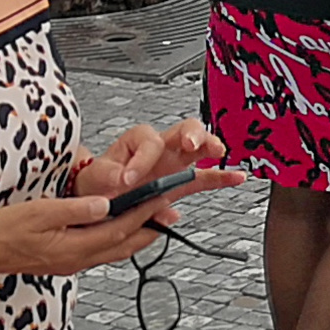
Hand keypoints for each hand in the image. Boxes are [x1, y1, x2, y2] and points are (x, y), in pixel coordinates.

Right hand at [0, 192, 179, 276]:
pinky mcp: (65, 261)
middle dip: (152, 226)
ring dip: (137, 234)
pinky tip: (119, 228)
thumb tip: (105, 204)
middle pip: (126, 245)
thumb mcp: (38, 212)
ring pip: (115, 250)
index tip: (165, 195)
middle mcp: (78, 260)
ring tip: (155, 217)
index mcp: (74, 247)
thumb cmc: (1, 231)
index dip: (146, 211)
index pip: (121, 228)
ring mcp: (72, 263)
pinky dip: (117, 239)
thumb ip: (75, 209)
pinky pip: (101, 251)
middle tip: (172, 209)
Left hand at [69, 118, 230, 202]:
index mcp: (137, 142)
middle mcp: (160, 148)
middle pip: (184, 129)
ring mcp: (174, 164)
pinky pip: (205, 178)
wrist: (98, 201)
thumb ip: (106, 177)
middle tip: (190, 144)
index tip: (129, 180)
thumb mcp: (93, 178)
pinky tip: (236, 177)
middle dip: (192, 133)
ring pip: (200, 147)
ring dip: (210, 147)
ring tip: (217, 152)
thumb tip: (123, 181)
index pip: (148, 142)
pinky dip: (221, 177)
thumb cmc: (96, 185)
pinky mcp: (181, 182)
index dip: (141, 160)